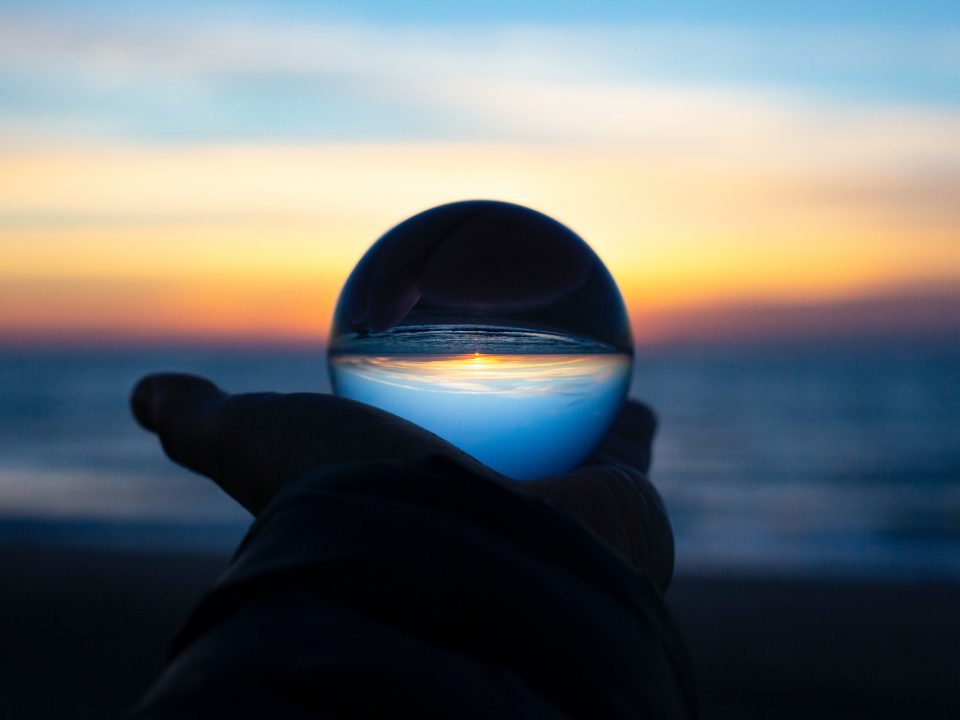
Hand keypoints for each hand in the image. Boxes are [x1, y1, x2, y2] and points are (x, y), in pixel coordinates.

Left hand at [131, 374, 673, 590]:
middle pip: (497, 467)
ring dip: (578, 424)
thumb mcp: (256, 444)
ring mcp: (560, 530)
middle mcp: (488, 531)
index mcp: (413, 517)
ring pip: (574, 464)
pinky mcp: (624, 519)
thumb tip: (143, 397)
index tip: (413, 395)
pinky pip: (628, 444)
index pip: (412, 462)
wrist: (454, 559)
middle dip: (506, 436)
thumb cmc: (350, 500)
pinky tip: (620, 349)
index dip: (411, 429)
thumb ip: (205, 424)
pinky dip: (628, 408)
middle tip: (503, 377)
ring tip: (582, 366)